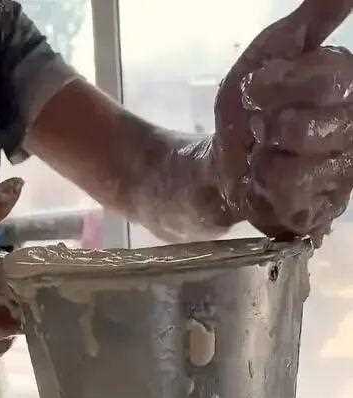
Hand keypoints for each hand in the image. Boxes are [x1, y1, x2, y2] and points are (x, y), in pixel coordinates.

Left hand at [214, 0, 352, 244]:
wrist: (221, 163)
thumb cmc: (250, 107)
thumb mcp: (274, 52)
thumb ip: (313, 20)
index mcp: (349, 92)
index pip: (331, 78)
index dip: (280, 84)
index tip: (254, 89)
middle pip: (309, 127)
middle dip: (267, 125)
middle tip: (259, 127)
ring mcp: (340, 179)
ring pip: (297, 169)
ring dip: (263, 160)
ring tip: (263, 156)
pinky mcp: (319, 213)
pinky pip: (287, 199)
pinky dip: (261, 188)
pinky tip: (263, 182)